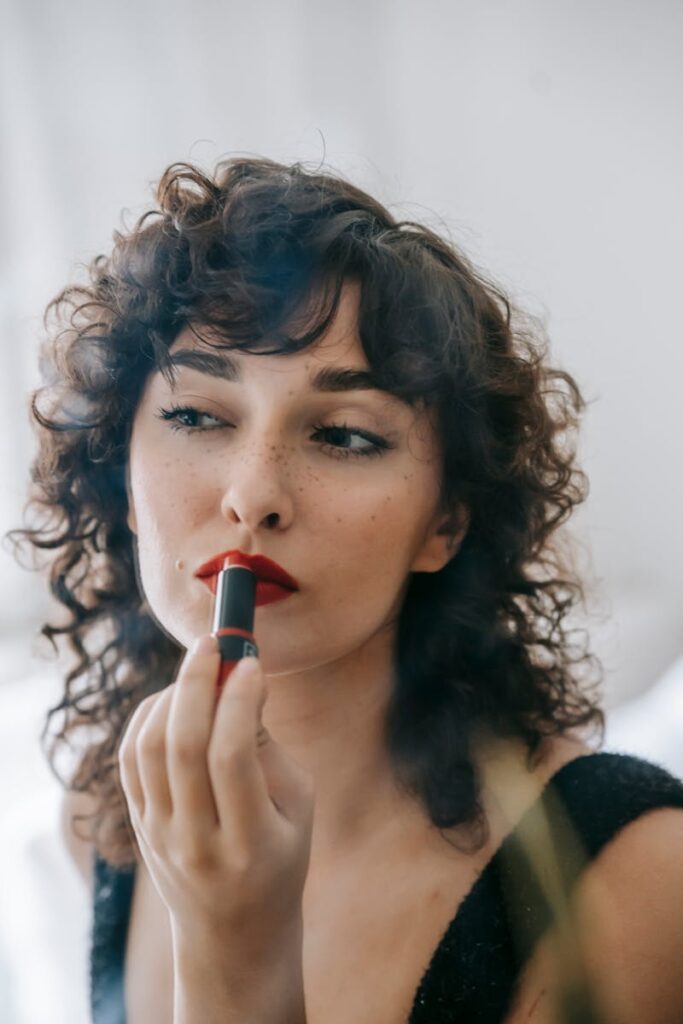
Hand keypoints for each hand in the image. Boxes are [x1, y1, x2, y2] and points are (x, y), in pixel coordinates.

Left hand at [117, 634, 315, 969]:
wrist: (232, 933)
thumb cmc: (279, 860)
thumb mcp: (299, 808)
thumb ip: (268, 747)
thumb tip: (241, 678)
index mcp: (250, 842)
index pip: (231, 757)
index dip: (239, 699)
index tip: (251, 663)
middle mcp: (196, 841)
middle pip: (181, 745)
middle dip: (196, 681)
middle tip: (214, 643)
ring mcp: (159, 835)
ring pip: (148, 747)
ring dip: (172, 694)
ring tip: (200, 669)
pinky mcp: (138, 825)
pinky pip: (131, 757)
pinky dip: (148, 715)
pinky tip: (174, 697)